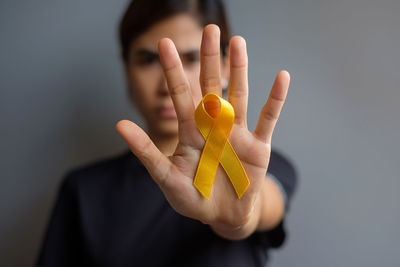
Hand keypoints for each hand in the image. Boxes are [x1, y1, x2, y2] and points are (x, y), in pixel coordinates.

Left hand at [117, 25, 289, 238]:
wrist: (223, 215)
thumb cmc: (193, 196)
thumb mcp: (166, 177)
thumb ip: (145, 152)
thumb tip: (119, 125)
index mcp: (191, 132)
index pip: (180, 95)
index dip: (174, 71)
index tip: (165, 44)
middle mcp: (214, 126)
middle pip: (210, 87)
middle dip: (208, 59)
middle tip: (209, 29)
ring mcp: (237, 134)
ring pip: (238, 95)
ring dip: (239, 69)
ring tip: (237, 41)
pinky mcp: (259, 146)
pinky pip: (267, 118)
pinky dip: (275, 99)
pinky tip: (281, 77)